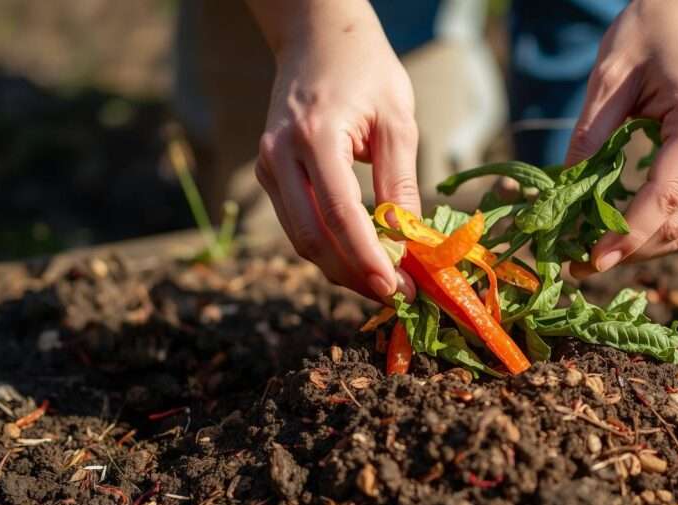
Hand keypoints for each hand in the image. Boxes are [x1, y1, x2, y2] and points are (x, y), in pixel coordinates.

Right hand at [249, 0, 419, 301]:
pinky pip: (298, 224)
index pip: (339, 215)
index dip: (368, 259)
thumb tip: (409, 241)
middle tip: (396, 295)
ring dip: (341, 269)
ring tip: (384, 283)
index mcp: (314, 137)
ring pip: (301, 239)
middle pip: (313, 238)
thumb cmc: (365, 70)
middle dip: (354, 275)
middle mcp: (279, 155)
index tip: (397, 288)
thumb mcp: (397, 120)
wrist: (316, 36)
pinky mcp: (269, 174)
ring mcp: (267, 166)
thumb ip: (400, 180)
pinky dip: (328, 248)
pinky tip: (361, 258)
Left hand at [568, 0, 677, 276]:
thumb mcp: (612, 74)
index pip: (665, 196)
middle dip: (629, 251)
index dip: (627, 235)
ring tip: (592, 253)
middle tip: (577, 264)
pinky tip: (619, 229)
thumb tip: (564, 192)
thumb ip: (590, 135)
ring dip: (643, 246)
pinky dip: (657, 228)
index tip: (589, 259)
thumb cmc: (658, 25)